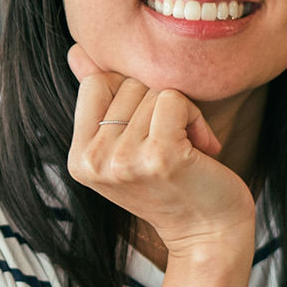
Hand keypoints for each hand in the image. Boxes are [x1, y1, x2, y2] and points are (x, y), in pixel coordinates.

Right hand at [65, 46, 254, 260]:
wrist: (209, 234)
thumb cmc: (173, 186)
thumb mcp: (126, 146)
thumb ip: (101, 101)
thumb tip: (76, 52)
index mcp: (78, 158)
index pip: (95, 83)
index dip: (131, 94)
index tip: (148, 130)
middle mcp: (94, 162)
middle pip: (127, 84)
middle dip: (158, 105)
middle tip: (172, 144)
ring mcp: (124, 161)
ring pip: (154, 91)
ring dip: (182, 114)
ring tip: (187, 151)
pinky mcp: (159, 157)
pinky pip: (174, 99)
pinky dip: (196, 118)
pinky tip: (203, 149)